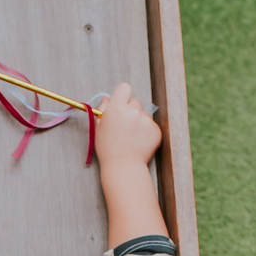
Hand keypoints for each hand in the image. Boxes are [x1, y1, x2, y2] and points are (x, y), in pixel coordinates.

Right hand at [94, 82, 166, 250]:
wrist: (123, 167)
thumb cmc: (108, 149)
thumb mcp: (99, 128)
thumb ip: (103, 110)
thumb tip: (109, 98)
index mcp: (116, 109)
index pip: (124, 87)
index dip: (123, 95)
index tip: (122, 103)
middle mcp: (132, 112)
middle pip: (135, 102)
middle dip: (131, 111)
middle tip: (125, 127)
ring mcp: (145, 121)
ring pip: (144, 114)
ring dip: (140, 122)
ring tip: (132, 138)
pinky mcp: (156, 130)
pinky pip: (152, 125)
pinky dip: (147, 132)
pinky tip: (140, 143)